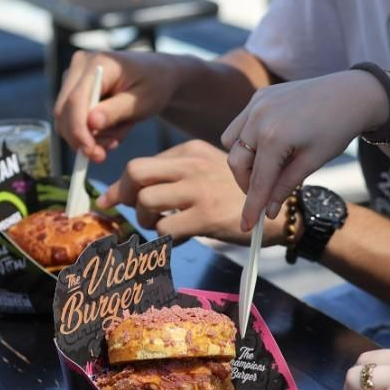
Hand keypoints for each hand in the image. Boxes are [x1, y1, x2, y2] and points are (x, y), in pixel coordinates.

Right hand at [54, 50, 178, 163]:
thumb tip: (91, 123)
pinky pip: (70, 118)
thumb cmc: (155, 84)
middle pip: (63, 110)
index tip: (90, 152)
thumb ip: (116, 111)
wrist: (157, 75)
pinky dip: (87, 132)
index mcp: (100, 63)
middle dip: (81, 138)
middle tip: (102, 156)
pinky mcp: (73, 89)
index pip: (76, 100)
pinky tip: (109, 131)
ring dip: (88, 136)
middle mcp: (80, 65)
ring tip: (116, 137)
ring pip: (65, 118)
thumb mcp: (142, 101)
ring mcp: (73, 76)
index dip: (78, 129)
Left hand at [111, 140, 289, 245]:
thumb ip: (168, 179)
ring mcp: (199, 189)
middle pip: (135, 172)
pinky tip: (178, 238)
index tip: (109, 201)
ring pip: (146, 200)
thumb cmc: (235, 196)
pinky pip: (165, 228)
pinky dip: (162, 238)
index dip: (119, 185)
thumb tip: (116, 195)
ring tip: (158, 227)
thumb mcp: (204, 174)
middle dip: (123, 195)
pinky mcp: (207, 215)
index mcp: (189, 151)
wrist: (280, 212)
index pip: (141, 163)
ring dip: (143, 220)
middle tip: (132, 212)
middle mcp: (192, 165)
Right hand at [221, 69, 388, 232]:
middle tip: (264, 194)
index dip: (251, 206)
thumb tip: (268, 210)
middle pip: (236, 162)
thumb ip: (286, 186)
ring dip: (242, 159)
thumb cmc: (337, 129)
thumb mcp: (313, 162)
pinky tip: (268, 142)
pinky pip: (240, 122)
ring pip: (231, 141)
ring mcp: (255, 104)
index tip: (247, 227)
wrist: (351, 93)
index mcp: (274, 137)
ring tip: (266, 166)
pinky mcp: (259, 96)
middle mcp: (258, 118)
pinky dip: (247, 137)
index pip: (257, 180)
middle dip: (247, 183)